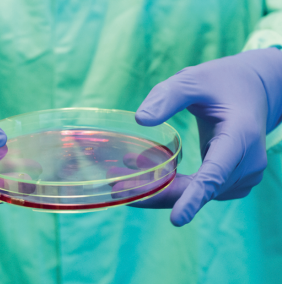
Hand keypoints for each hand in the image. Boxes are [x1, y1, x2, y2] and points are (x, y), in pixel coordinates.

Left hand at [131, 48, 281, 225]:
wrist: (253, 91)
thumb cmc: (222, 82)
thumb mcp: (193, 80)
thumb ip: (167, 97)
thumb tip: (140, 120)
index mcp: (240, 136)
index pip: (216, 173)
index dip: (194, 197)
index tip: (176, 219)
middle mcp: (248, 162)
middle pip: (201, 189)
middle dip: (159, 193)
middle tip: (118, 190)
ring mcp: (244, 175)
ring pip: (199, 193)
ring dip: (162, 189)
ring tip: (123, 177)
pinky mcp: (233, 180)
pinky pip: (201, 189)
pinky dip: (173, 185)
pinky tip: (147, 172)